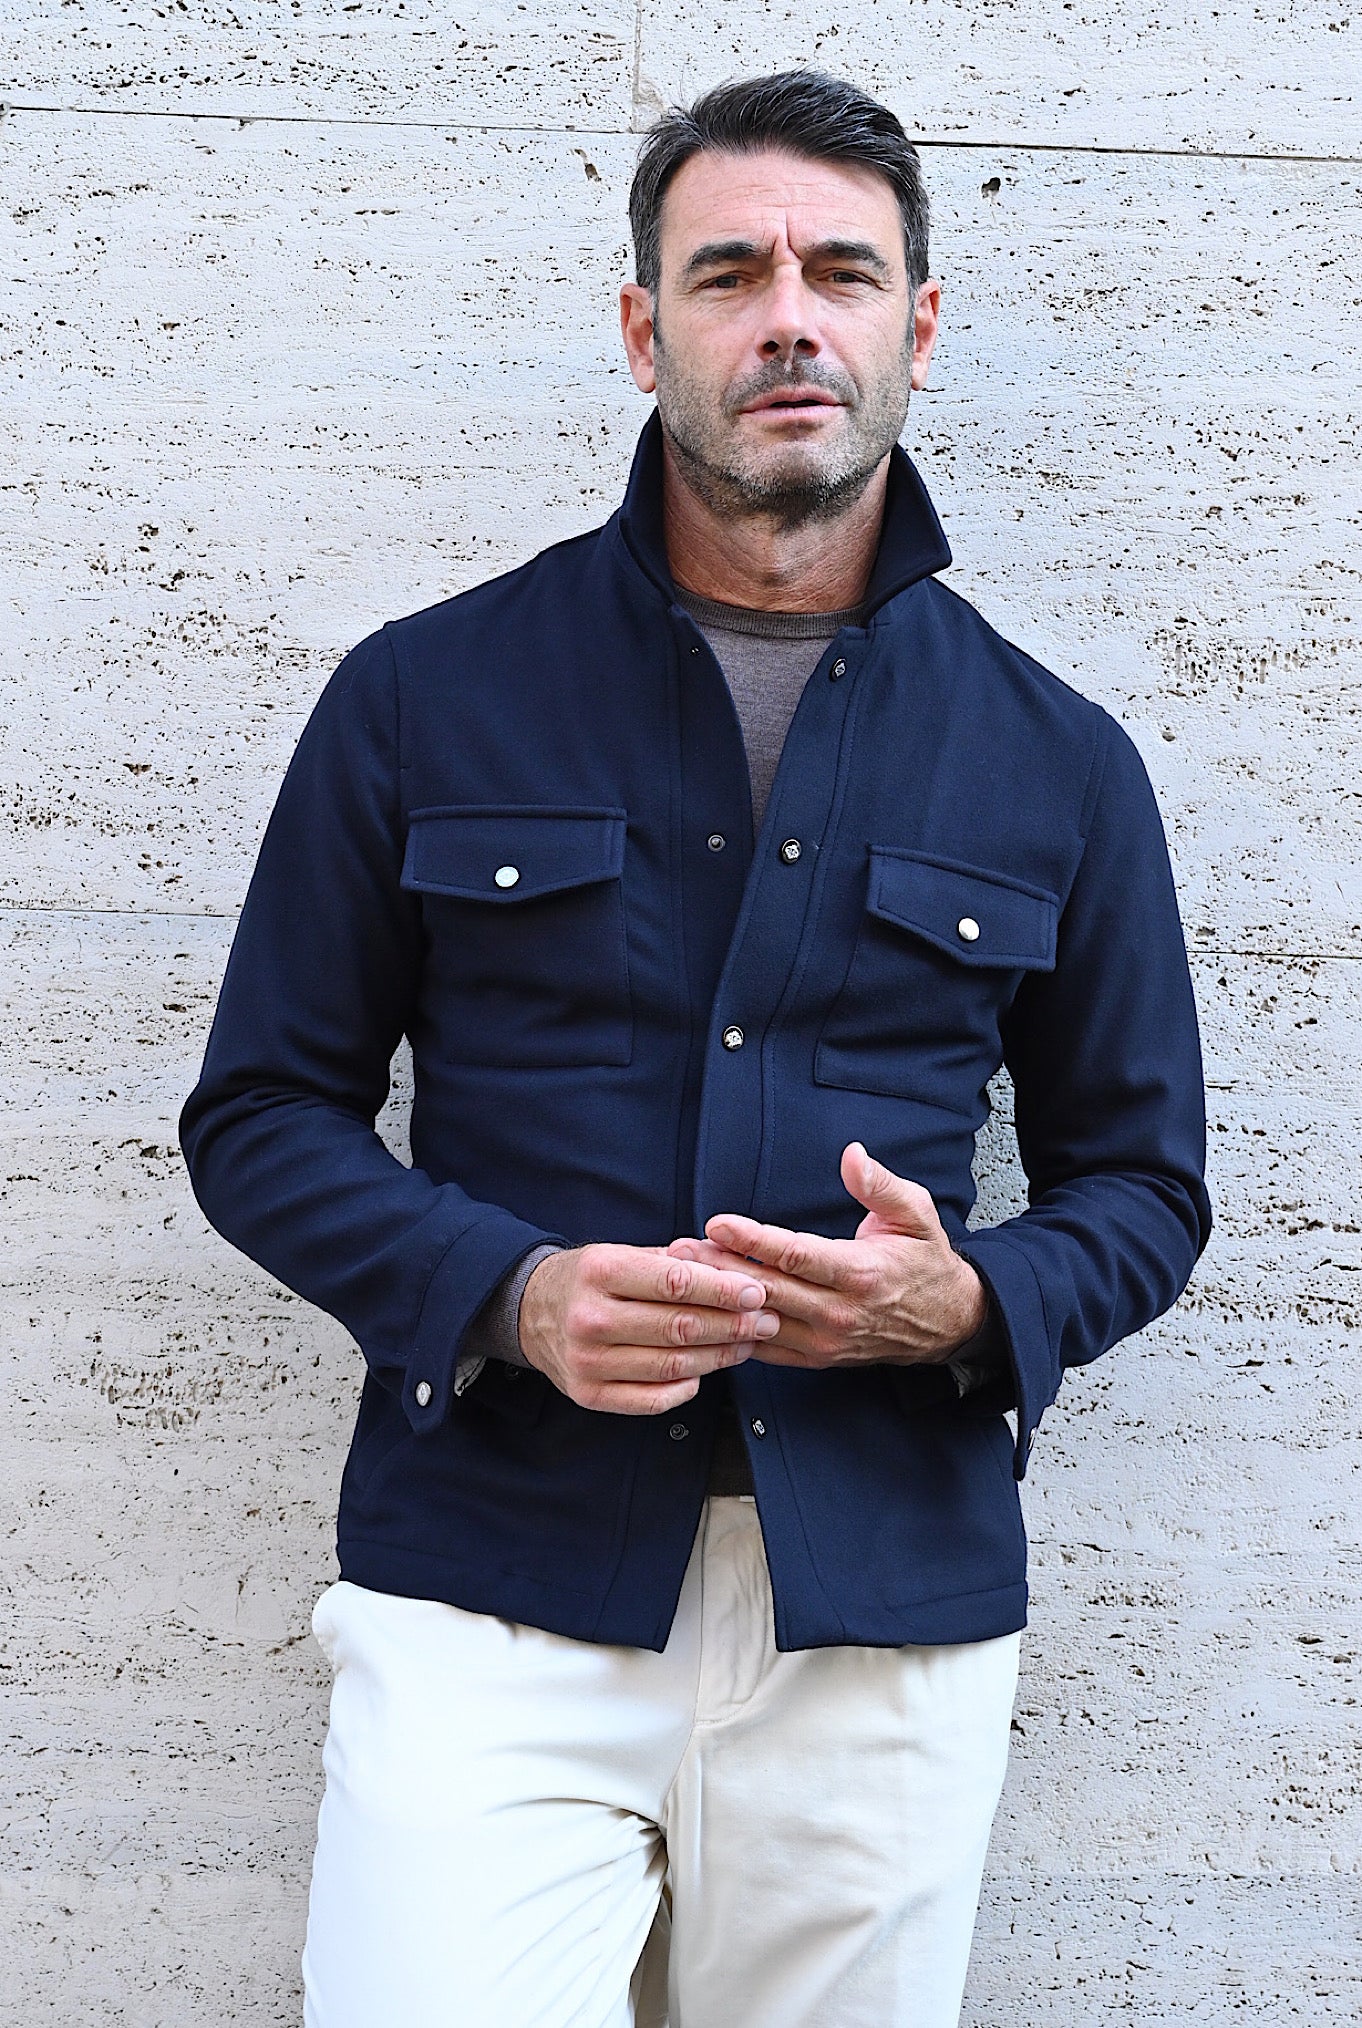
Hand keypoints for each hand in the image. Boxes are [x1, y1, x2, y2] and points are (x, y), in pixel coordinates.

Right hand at [518, 1244, 778, 1413]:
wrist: (529, 1311)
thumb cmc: (588, 1280)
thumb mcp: (622, 1254)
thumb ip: (675, 1262)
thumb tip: (734, 1268)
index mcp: (600, 1272)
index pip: (675, 1283)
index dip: (722, 1290)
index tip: (756, 1291)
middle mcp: (590, 1318)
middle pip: (679, 1327)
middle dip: (732, 1324)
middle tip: (767, 1320)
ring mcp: (587, 1361)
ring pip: (672, 1365)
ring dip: (720, 1356)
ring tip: (747, 1344)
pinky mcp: (588, 1395)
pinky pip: (652, 1399)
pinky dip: (687, 1386)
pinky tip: (706, 1371)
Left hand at [667, 1143, 986, 1369]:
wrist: (948, 1322)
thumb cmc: (926, 1261)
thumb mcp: (916, 1213)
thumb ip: (880, 1184)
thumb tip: (852, 1155)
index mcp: (861, 1273)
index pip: (796, 1256)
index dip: (753, 1240)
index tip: (717, 1223)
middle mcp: (840, 1312)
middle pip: (768, 1290)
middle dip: (719, 1268)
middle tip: (679, 1250)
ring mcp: (826, 1340)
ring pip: (760, 1321)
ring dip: (718, 1300)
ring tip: (680, 1277)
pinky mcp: (816, 1358)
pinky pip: (765, 1349)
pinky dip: (733, 1332)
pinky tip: (704, 1314)